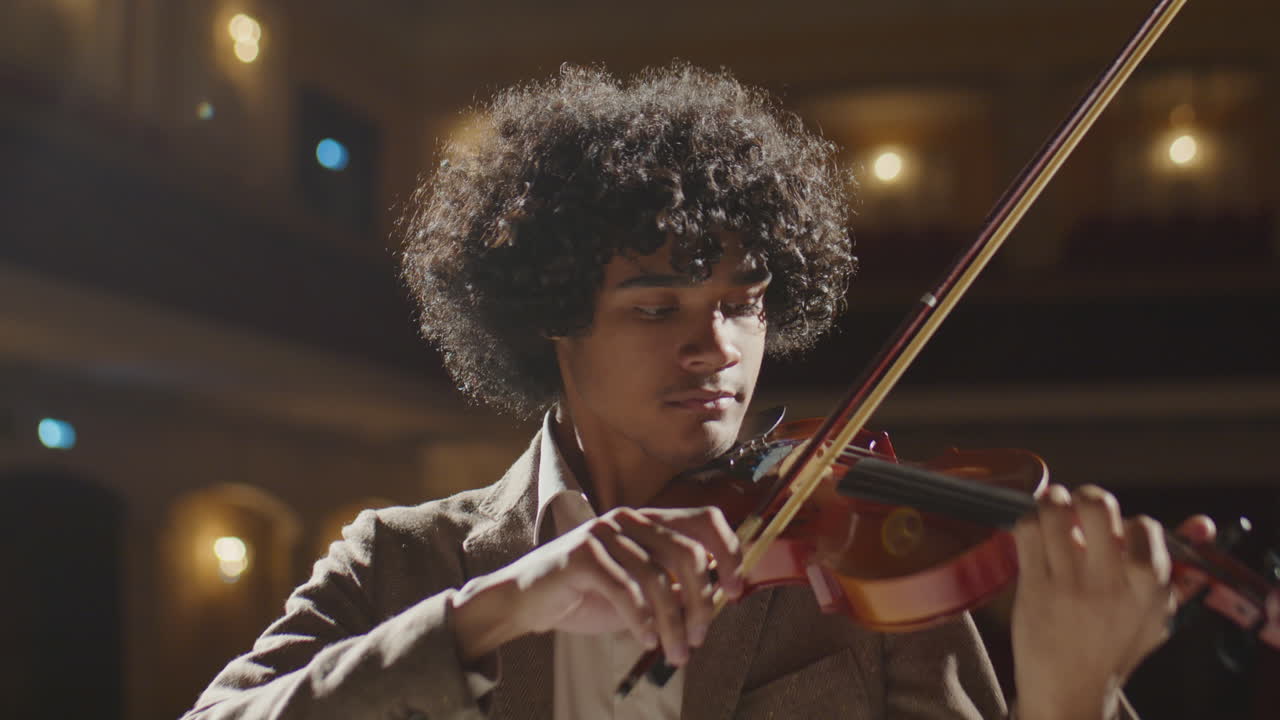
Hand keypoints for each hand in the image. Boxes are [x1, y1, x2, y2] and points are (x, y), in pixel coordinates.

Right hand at [452, 505, 743, 664]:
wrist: (529, 601)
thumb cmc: (589, 595)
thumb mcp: (643, 591)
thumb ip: (677, 587)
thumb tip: (719, 596)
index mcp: (649, 519)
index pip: (705, 519)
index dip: (729, 552)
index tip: (735, 590)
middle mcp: (630, 518)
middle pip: (688, 553)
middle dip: (702, 601)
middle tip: (700, 637)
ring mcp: (605, 533)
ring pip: (658, 579)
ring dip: (673, 624)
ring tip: (674, 652)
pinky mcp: (582, 555)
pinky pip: (627, 590)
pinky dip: (642, 620)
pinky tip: (646, 640)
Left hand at [1010, 484, 1213, 719]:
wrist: (1071, 690)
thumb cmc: (1115, 646)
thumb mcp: (1156, 614)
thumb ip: (1179, 569)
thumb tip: (1202, 524)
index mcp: (1148, 589)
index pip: (1145, 528)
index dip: (1129, 521)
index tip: (1119, 534)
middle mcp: (1110, 583)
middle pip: (1097, 506)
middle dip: (1088, 496)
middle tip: (1081, 508)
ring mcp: (1069, 584)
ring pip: (1054, 512)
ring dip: (1052, 501)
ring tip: (1053, 511)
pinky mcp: (1034, 588)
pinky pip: (1027, 533)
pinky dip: (1029, 521)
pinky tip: (1035, 533)